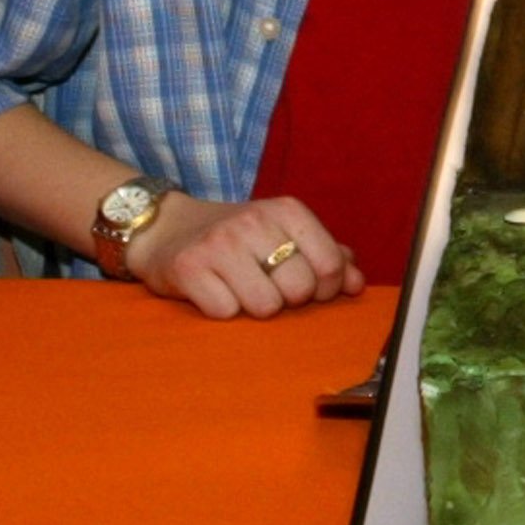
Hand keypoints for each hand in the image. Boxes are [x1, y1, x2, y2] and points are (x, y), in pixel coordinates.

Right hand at [124, 191, 361, 319]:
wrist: (168, 228)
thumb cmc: (239, 238)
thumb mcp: (286, 234)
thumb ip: (327, 256)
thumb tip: (357, 284)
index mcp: (288, 210)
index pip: (330, 264)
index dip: (325, 289)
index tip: (310, 290)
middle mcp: (255, 222)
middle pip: (299, 289)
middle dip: (289, 300)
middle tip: (269, 288)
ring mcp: (220, 244)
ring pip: (265, 306)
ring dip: (255, 308)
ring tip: (242, 289)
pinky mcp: (189, 268)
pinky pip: (226, 313)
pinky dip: (223, 310)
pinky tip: (215, 292)